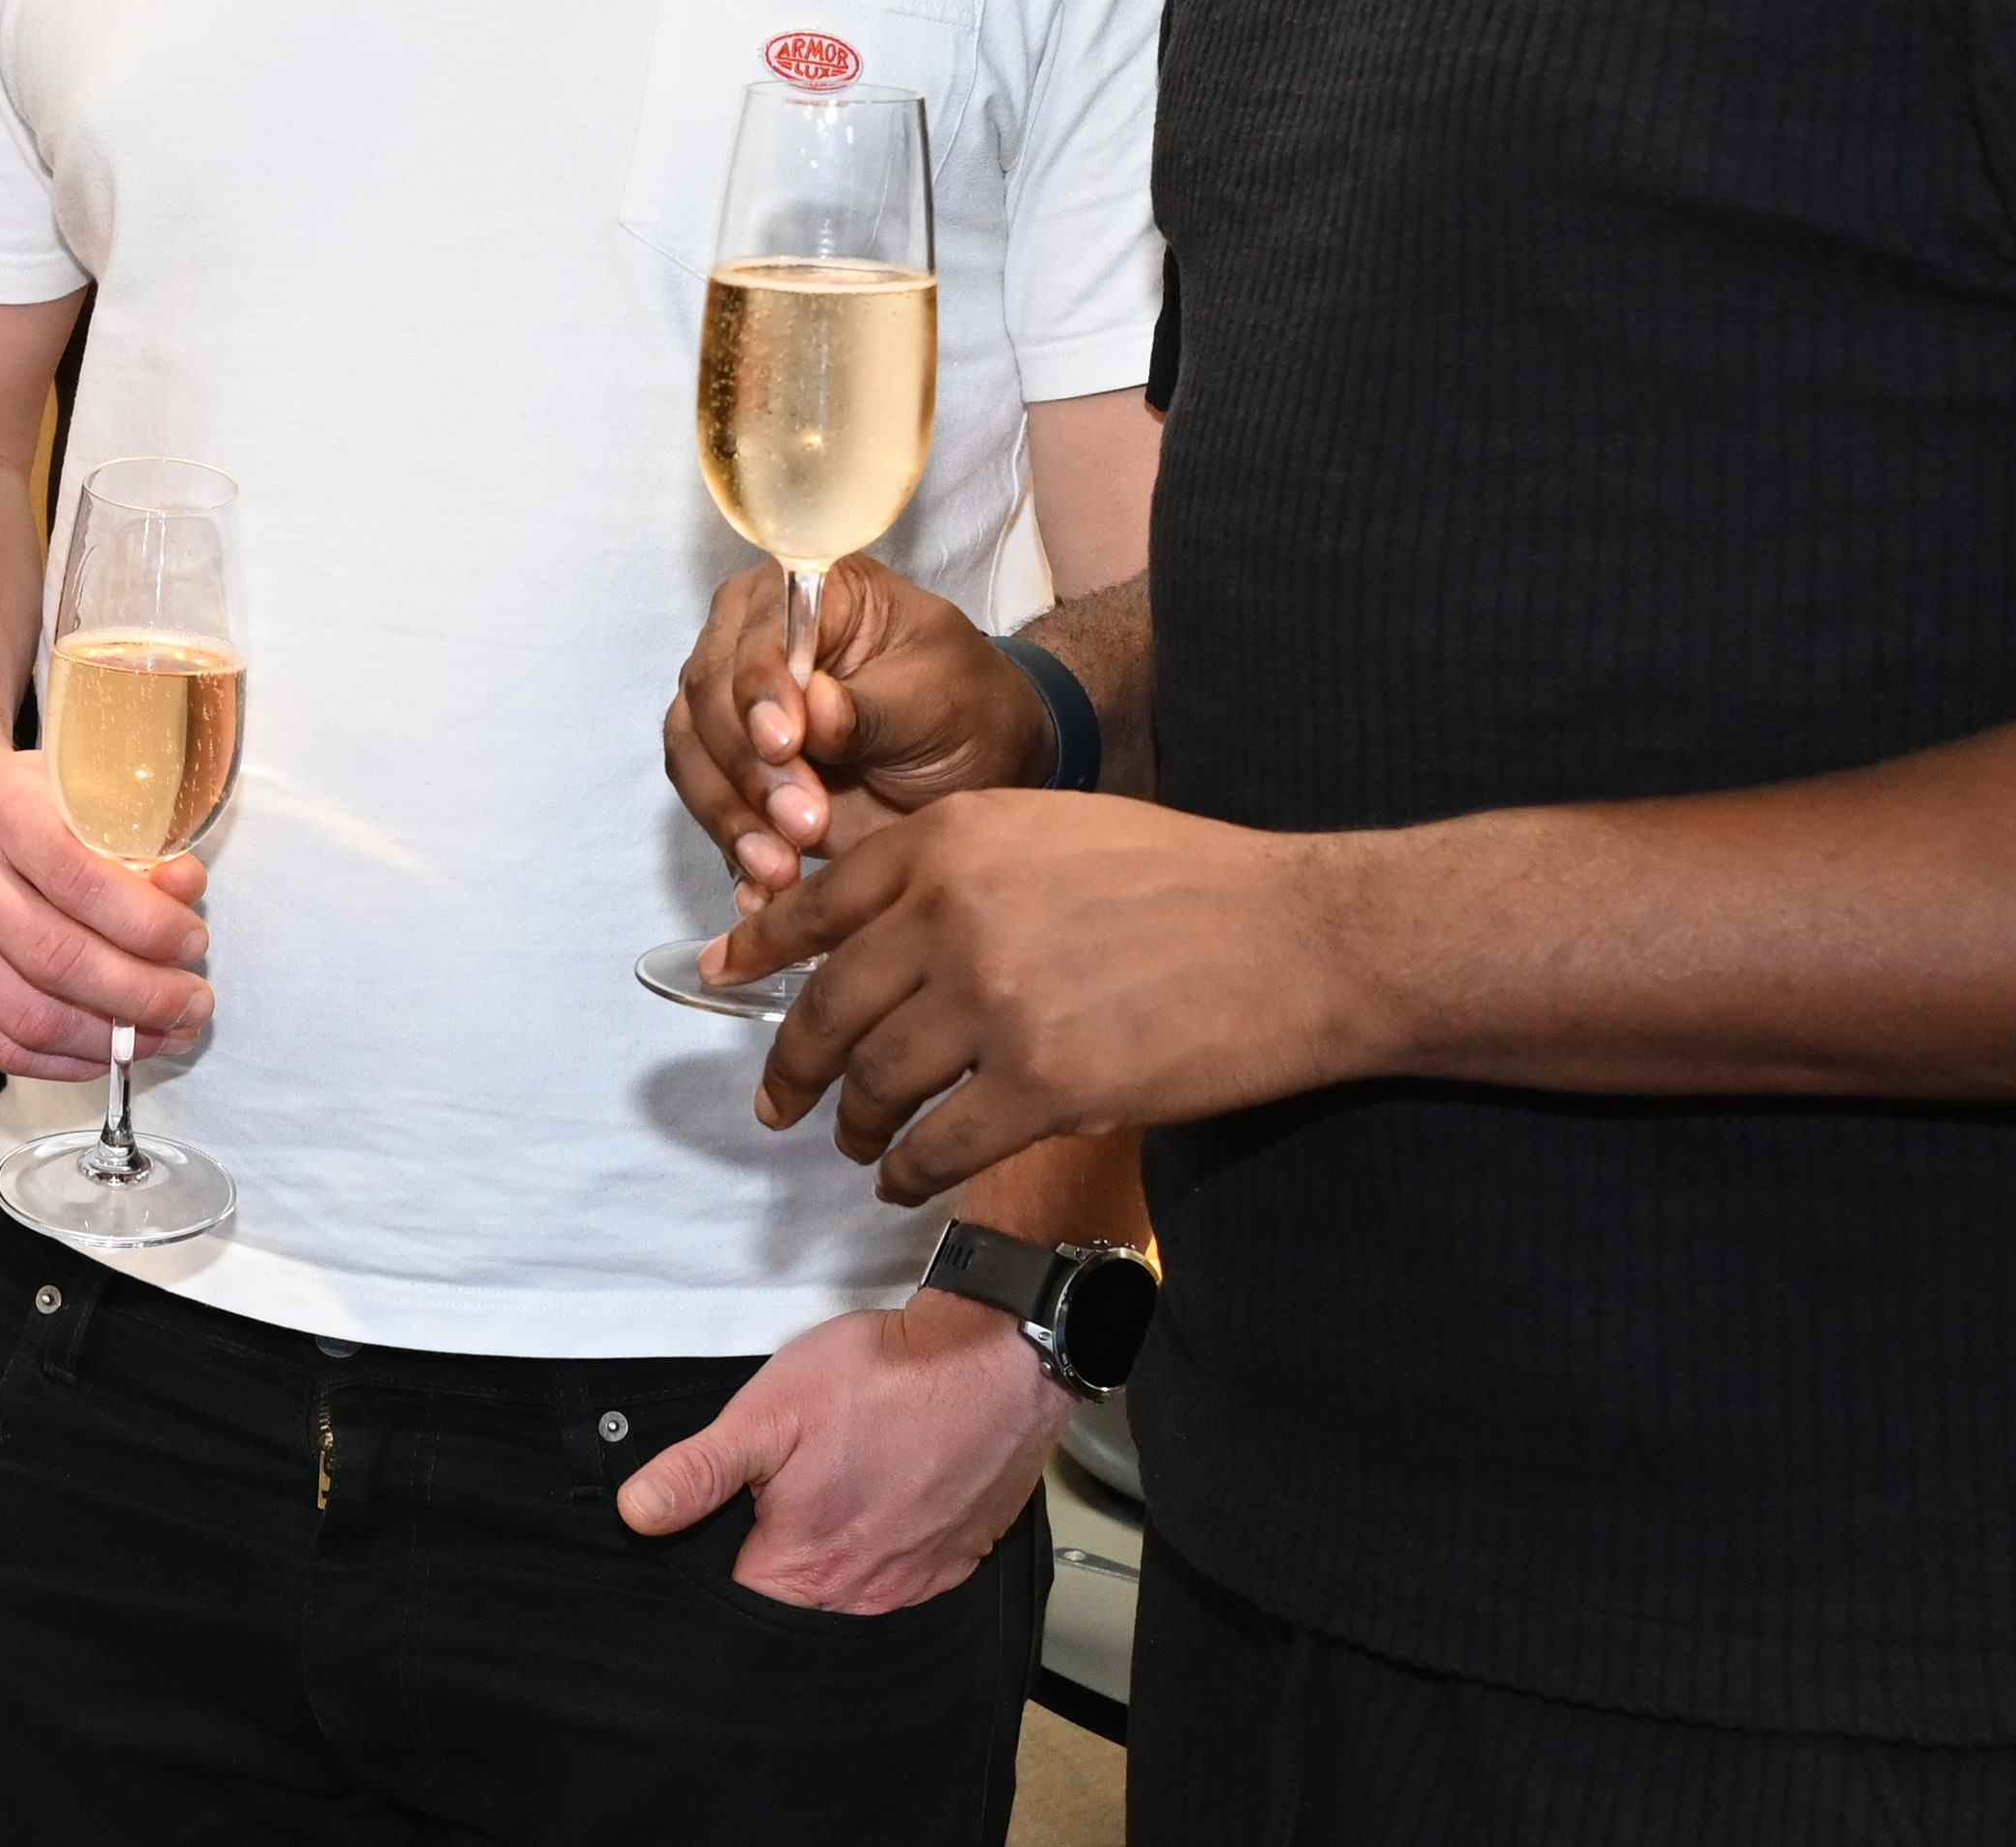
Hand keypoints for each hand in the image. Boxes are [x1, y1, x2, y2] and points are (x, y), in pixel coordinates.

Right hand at [0, 730, 209, 1081]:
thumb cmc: (8, 799)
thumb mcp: (74, 791)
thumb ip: (135, 839)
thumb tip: (185, 892)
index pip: (83, 882)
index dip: (150, 927)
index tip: (194, 943)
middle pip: (58, 961)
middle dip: (143, 996)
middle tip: (193, 1005)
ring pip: (30, 1018)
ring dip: (111, 1040)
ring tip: (163, 1034)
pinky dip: (64, 1062)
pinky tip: (107, 1051)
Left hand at [614, 1294, 1064, 1612]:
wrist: (995, 1360)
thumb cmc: (884, 1380)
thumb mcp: (769, 1411)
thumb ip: (700, 1471)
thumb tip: (638, 1515)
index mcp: (806, 1568)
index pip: (738, 1606)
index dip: (717, 1569)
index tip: (720, 1528)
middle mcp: (863, 1595)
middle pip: (795, 1607)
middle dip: (777, 1564)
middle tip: (780, 1500)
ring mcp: (917, 1582)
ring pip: (851, 1596)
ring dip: (835, 1559)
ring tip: (834, 1494)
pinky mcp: (956, 1561)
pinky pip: (904, 1579)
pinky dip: (885, 1550)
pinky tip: (882, 1501)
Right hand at [664, 553, 1047, 900]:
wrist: (976, 766)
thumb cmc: (964, 706)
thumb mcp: (941, 697)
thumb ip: (874, 706)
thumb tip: (812, 707)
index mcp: (799, 595)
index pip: (752, 637)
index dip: (759, 691)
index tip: (785, 745)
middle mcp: (746, 643)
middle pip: (706, 700)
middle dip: (747, 769)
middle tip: (802, 823)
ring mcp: (730, 711)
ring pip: (692, 759)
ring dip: (730, 818)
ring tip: (781, 869)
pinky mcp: (731, 775)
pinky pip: (709, 810)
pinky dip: (731, 852)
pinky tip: (760, 893)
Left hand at [745, 788, 1396, 1200]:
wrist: (1296, 937)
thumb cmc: (1188, 879)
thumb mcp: (1051, 832)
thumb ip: (960, 870)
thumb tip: (878, 924)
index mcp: (952, 840)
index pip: (820, 903)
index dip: (760, 949)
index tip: (719, 979)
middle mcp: (953, 914)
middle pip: (832, 1007)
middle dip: (795, 1066)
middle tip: (778, 1102)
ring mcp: (993, 1002)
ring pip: (878, 1082)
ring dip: (857, 1127)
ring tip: (859, 1146)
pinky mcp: (1042, 1084)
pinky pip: (939, 1145)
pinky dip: (911, 1173)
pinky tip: (907, 1182)